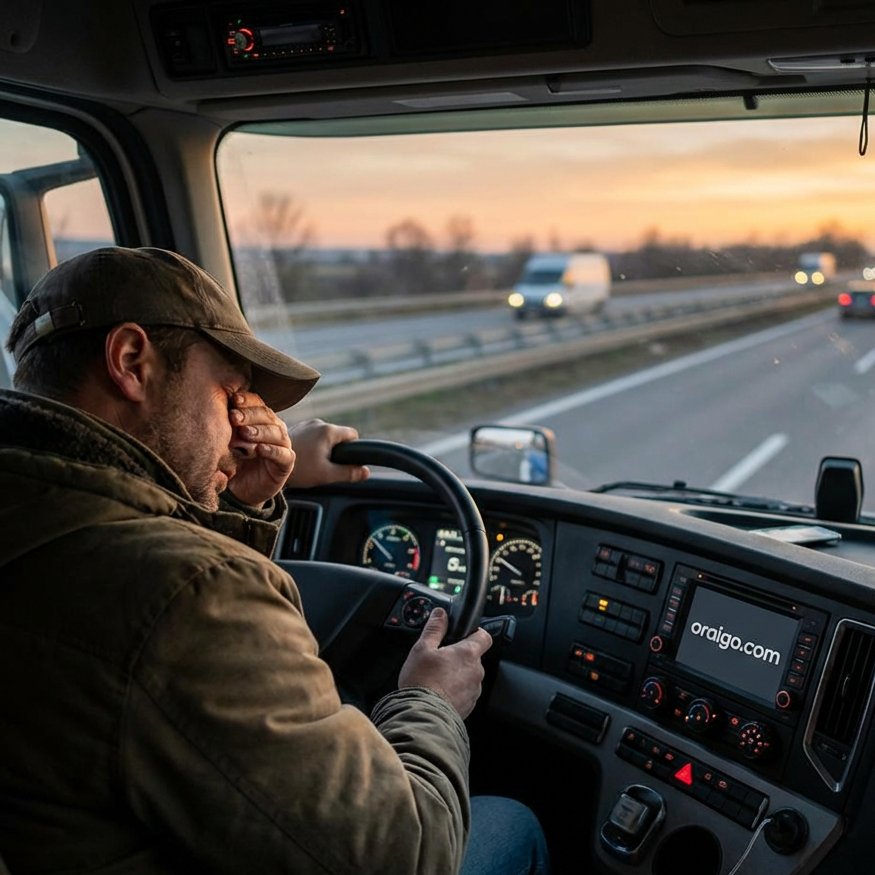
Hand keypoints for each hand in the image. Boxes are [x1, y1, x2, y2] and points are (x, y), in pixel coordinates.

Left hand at [227, 392, 294, 506]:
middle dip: (250, 415)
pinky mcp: (286, 463)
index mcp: (260, 419)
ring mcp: (282, 445)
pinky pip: (283, 454)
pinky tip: (260, 449)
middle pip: (266, 415)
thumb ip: (227, 426)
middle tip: (234, 417)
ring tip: (245, 433)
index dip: (247, 400)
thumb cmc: (232, 461)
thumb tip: (213, 407)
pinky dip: (272, 450)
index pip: (256, 403)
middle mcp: (274, 428)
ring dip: (260, 431)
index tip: (233, 400)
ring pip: (277, 432)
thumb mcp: (226, 441)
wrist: (240, 490)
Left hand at [285, 418, 369, 488]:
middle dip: (336, 450)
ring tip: (312, 462)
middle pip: (338, 436)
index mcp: (329, 431)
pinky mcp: (297, 428)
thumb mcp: (326, 475)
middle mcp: (319, 423)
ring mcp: (306, 424)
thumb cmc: (298, 469)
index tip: (345, 460)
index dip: (353, 448)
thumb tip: (366, 472)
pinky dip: (311, 445)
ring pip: (324, 436)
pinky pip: (312, 436)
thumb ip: (349, 473)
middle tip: (326, 465)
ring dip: (322, 447)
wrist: (267, 463)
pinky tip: (303, 457)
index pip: (353, 435)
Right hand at [398, 608, 492, 718]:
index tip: (465, 634)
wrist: (422, 716)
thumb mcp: (422, 649)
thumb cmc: (422, 682)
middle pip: (474, 658)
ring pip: (469, 676)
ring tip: (437, 679)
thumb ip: (434, 629)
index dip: (476, 632)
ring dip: (458, 675)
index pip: (484, 636)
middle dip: (460, 657)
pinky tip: (439, 692)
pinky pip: (465, 693)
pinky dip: (455, 691)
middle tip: (440, 660)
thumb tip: (440, 614)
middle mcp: (476, 672)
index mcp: (467, 654)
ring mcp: (474, 691)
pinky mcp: (469, 706)